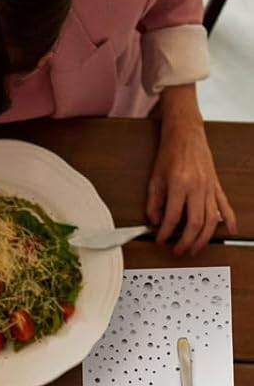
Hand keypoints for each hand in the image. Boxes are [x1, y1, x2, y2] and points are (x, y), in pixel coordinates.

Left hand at [147, 116, 236, 255]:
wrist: (186, 134)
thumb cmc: (170, 154)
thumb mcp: (154, 179)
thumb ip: (153, 203)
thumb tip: (155, 222)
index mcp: (180, 185)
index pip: (174, 217)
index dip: (166, 232)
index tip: (160, 239)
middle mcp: (198, 187)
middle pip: (196, 222)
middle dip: (187, 240)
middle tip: (178, 251)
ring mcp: (210, 187)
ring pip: (211, 218)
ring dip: (204, 237)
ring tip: (195, 248)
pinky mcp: (216, 185)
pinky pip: (225, 205)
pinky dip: (229, 219)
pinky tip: (231, 230)